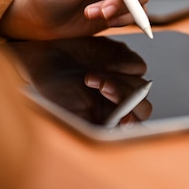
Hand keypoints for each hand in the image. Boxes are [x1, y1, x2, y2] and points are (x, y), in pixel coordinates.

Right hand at [9, 36, 152, 125]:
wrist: (46, 55)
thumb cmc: (53, 88)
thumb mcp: (68, 113)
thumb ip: (94, 125)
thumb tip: (115, 132)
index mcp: (109, 120)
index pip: (132, 128)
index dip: (132, 124)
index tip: (124, 119)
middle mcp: (120, 103)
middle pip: (143, 108)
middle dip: (125, 98)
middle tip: (103, 88)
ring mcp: (125, 81)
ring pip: (141, 87)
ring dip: (118, 81)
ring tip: (90, 77)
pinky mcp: (126, 61)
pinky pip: (138, 67)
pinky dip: (124, 66)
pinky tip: (103, 66)